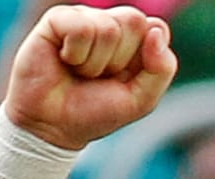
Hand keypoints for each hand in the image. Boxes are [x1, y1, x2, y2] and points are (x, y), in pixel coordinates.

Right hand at [3, 4, 176, 149]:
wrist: (52, 126)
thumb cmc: (96, 111)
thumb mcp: (141, 100)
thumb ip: (162, 68)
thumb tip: (155, 30)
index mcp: (135, 39)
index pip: (156, 28)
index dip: (146, 57)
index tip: (126, 78)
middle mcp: (110, 23)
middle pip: (135, 20)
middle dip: (120, 60)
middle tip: (100, 76)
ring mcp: (84, 17)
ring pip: (108, 28)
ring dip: (95, 63)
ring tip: (81, 72)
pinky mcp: (57, 19)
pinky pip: (81, 28)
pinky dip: (75, 54)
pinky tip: (65, 60)